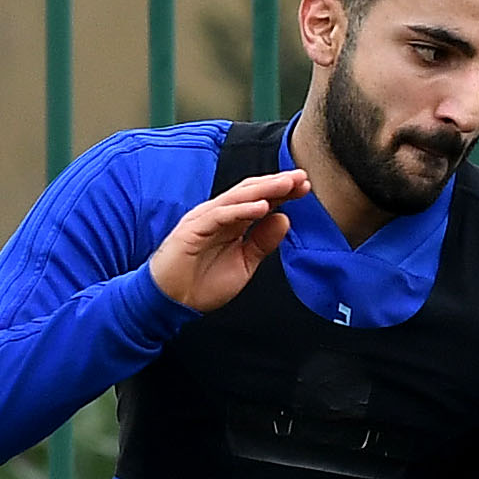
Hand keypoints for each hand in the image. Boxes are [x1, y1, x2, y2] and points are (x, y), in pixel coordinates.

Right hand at [147, 168, 307, 311]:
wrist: (172, 301)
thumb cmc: (203, 283)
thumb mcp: (244, 263)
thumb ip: (262, 242)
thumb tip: (284, 219)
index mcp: (233, 221)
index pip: (260, 199)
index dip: (283, 192)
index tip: (305, 187)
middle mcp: (220, 215)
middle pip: (251, 192)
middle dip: (277, 184)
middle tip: (302, 177)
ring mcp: (206, 219)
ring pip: (237, 197)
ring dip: (264, 190)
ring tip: (287, 185)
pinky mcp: (193, 228)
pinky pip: (220, 215)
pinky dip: (241, 209)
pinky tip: (262, 208)